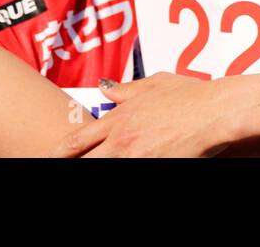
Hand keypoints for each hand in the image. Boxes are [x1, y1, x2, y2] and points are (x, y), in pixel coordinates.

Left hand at [49, 72, 233, 157]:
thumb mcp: (154, 84)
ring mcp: (137, 157)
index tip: (46, 157)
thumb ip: (126, 90)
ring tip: (90, 170)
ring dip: (96, 170)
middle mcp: (122, 140)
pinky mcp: (155, 167)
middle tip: (54, 167)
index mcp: (119, 119)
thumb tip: (106, 88)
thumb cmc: (190, 95)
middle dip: (70, 166)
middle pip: (86, 162)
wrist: (214, 111)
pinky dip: (124, 174)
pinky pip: (133, 174)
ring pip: (105, 169)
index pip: (79, 140)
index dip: (59, 152)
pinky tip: (128, 172)